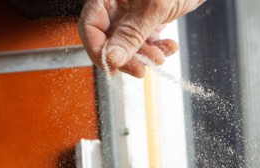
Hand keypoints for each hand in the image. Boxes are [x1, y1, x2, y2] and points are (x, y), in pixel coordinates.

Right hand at [78, 0, 204, 76]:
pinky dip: (158, 47)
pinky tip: (170, 47)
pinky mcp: (149, 16)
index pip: (90, 25)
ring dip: (145, 55)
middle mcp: (117, 3)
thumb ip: (131, 34)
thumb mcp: (153, 7)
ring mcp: (132, 11)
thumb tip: (111, 59)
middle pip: (109, 38)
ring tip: (160, 57)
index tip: (112, 67)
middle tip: (140, 69)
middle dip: (126, 56)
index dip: (97, 49)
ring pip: (129, 43)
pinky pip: (146, 39)